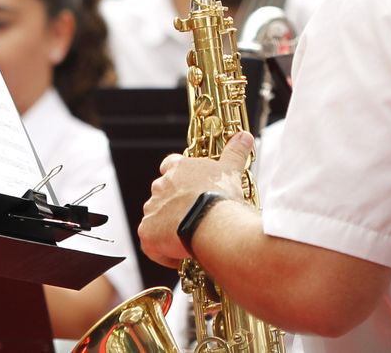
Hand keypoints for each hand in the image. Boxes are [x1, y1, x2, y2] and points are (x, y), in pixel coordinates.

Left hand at [139, 130, 251, 267]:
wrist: (211, 223)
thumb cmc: (221, 196)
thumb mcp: (231, 171)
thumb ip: (235, 152)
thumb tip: (244, 135)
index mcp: (178, 169)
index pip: (170, 165)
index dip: (178, 176)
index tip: (188, 186)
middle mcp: (160, 186)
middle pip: (161, 193)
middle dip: (173, 204)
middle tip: (192, 215)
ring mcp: (151, 209)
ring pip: (155, 217)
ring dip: (167, 226)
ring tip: (188, 237)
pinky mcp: (146, 232)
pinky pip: (151, 244)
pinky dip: (162, 249)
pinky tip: (179, 255)